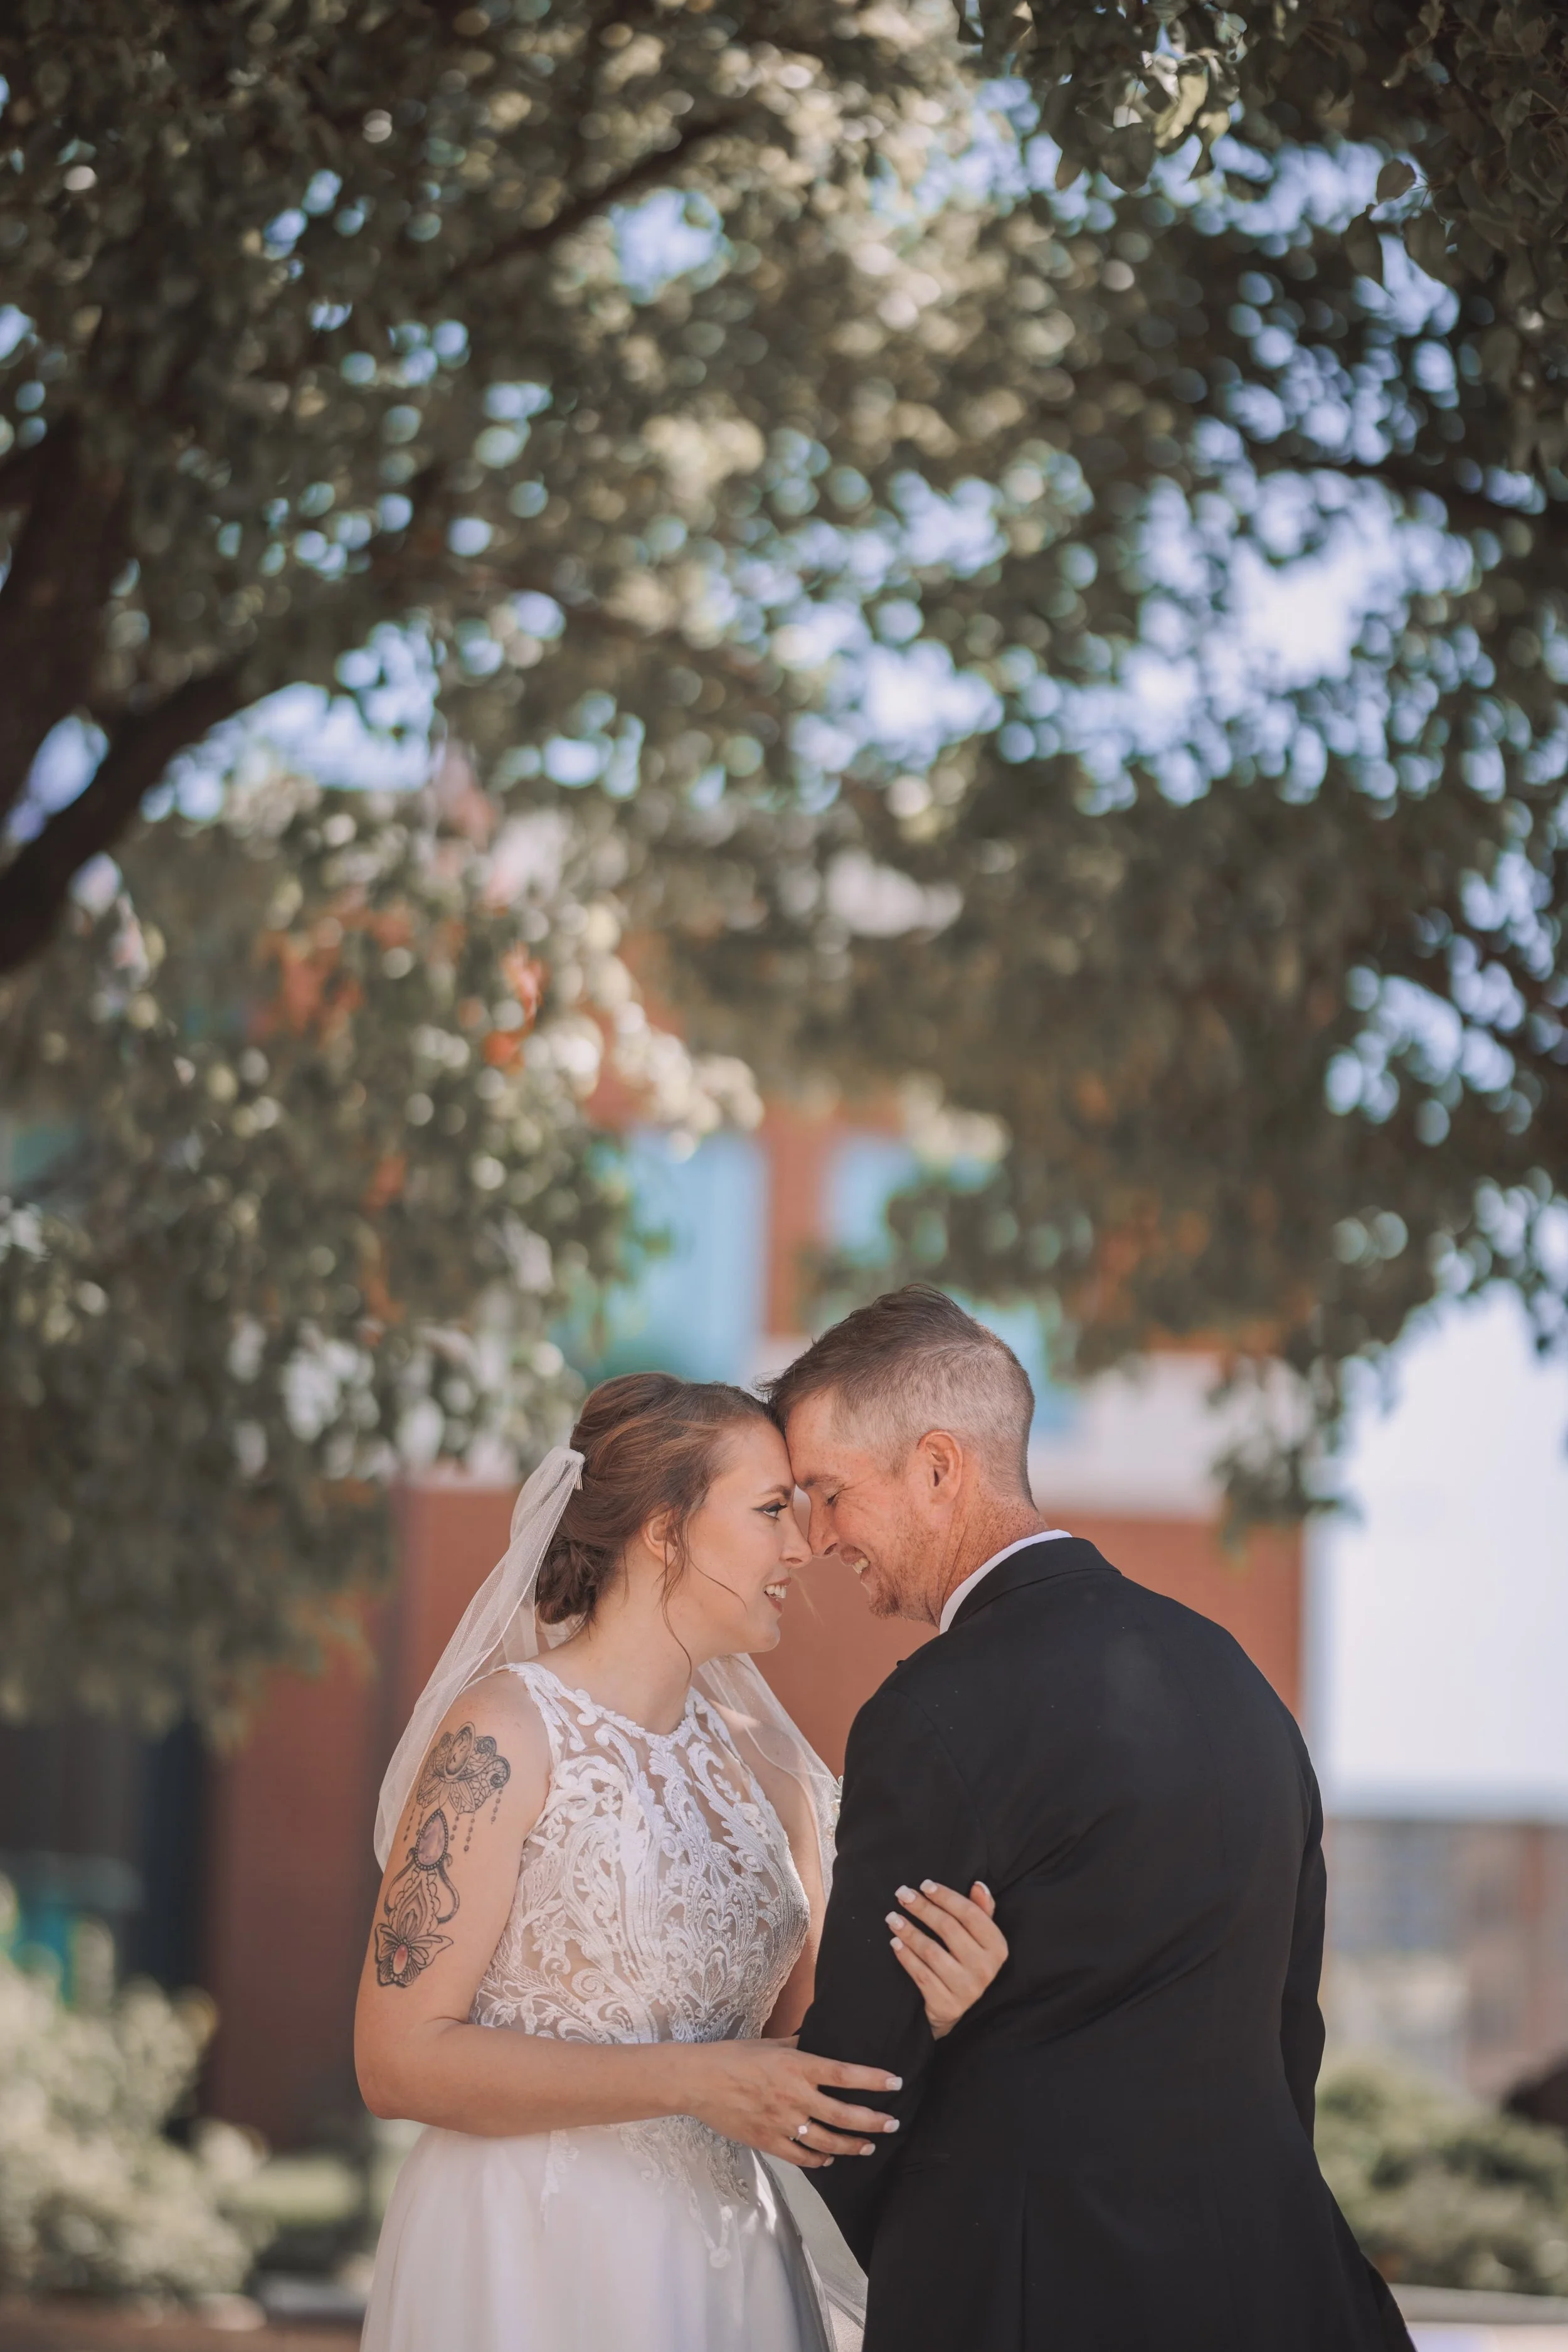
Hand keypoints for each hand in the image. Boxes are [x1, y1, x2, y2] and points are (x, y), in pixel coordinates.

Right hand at [683, 2036, 904, 2169]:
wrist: (699, 2081)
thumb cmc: (734, 2056)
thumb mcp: (771, 2045)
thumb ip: (799, 2046)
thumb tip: (819, 2040)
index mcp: (797, 2067)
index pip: (845, 2074)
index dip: (873, 2079)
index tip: (896, 2082)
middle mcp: (795, 2097)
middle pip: (844, 2114)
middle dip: (874, 2121)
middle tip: (893, 2123)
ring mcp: (783, 2123)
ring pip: (828, 2142)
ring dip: (852, 2145)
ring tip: (869, 2145)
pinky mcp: (769, 2142)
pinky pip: (802, 2156)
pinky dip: (820, 2160)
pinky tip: (830, 2159)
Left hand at [888, 1880, 1007, 2038]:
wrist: (955, 2008)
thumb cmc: (966, 1961)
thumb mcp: (980, 1938)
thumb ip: (981, 1910)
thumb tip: (979, 1885)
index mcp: (997, 1947)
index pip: (971, 1914)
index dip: (946, 1897)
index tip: (924, 1885)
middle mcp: (985, 1969)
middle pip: (948, 1929)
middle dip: (922, 1908)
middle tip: (902, 1894)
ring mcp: (967, 1989)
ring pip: (931, 1951)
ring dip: (909, 1931)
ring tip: (892, 1918)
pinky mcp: (947, 2005)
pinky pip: (920, 1974)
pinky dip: (906, 1956)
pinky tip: (895, 1943)